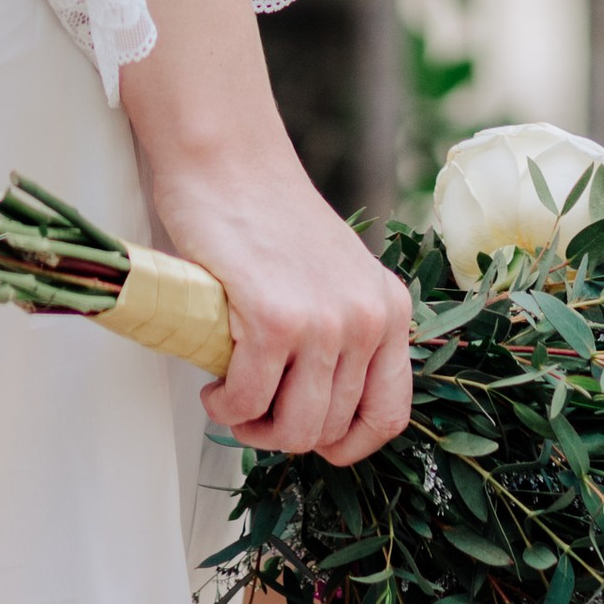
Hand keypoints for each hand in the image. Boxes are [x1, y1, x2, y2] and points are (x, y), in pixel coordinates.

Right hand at [149, 147, 413, 465]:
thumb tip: (320, 401)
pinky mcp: (274, 318)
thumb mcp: (335, 274)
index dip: (348, 445)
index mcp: (390, 309)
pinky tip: (214, 389)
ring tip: (232, 402)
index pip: (389, 414)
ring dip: (254, 429)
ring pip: (295, 428)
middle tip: (252, 413)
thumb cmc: (267, 214)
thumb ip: (343, 329)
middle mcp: (367, 319)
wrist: (228, 159)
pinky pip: (248, 400)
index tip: (314, 443)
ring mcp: (324, 321)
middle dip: (285, 435)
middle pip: (332, 429)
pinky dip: (225, 407)